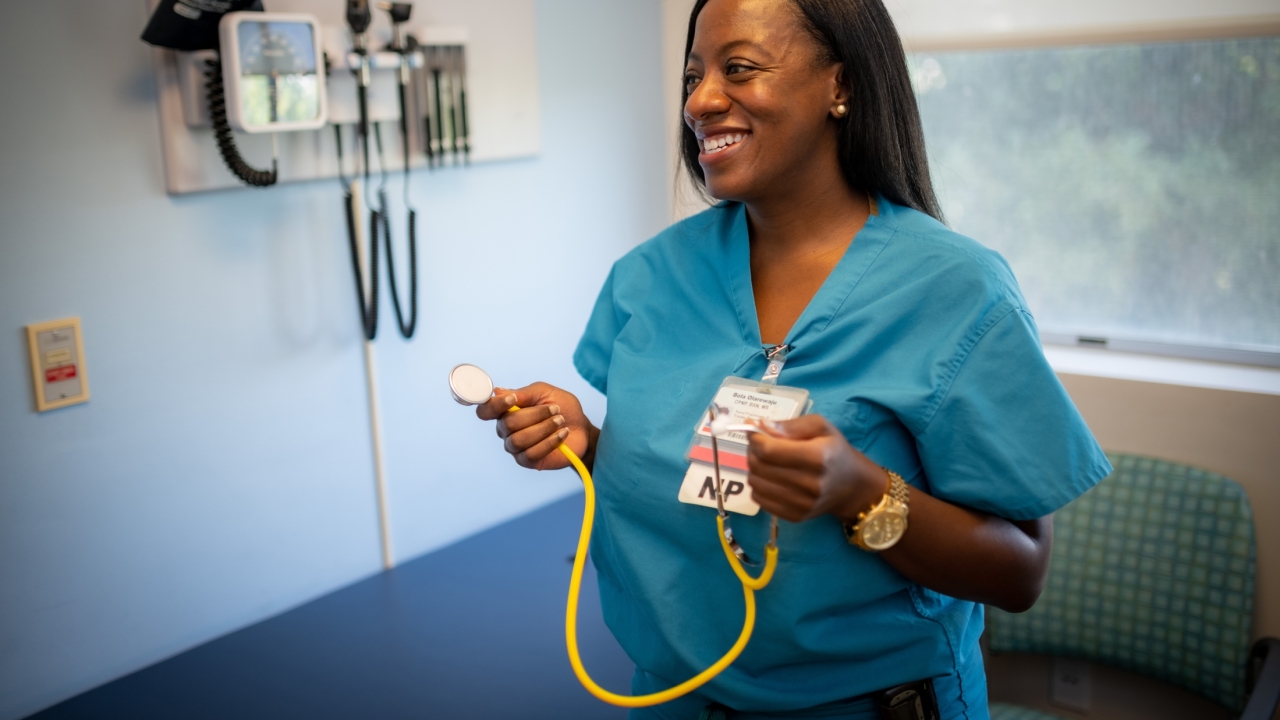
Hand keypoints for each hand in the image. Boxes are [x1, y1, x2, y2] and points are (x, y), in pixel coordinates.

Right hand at [475, 382, 594, 470]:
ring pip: (519, 440)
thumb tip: (498, 392)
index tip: (513, 399)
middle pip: (507, 424)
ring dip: (543, 428)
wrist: (581, 429)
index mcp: (506, 410)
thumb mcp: (545, 393)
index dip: (495, 405)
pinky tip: (562, 434)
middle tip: (555, 410)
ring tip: (561, 421)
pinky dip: (549, 442)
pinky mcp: (527, 461)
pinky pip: (531, 454)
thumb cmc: (562, 408)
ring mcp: (515, 447)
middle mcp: (506, 430)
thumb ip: (523, 393)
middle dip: (535, 415)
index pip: (486, 410)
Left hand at [745, 415, 887, 522]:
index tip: (753, 429)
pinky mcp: (796, 516)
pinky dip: (759, 485)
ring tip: (766, 460)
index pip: (770, 450)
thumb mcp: (821, 427)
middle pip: (760, 466)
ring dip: (754, 468)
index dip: (755, 439)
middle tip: (759, 444)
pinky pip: (759, 500)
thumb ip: (791, 425)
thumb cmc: (834, 451)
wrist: (852, 486)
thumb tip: (762, 426)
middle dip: (753, 451)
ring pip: (756, 483)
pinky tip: (770, 477)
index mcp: (818, 457)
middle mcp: (810, 484)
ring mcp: (803, 504)